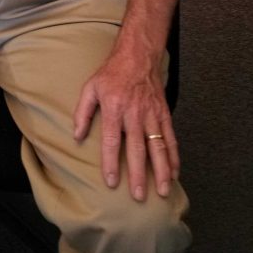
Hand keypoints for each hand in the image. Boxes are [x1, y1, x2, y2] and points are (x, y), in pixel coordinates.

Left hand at [73, 47, 178, 201]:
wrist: (137, 56)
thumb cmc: (112, 73)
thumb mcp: (90, 88)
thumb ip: (82, 112)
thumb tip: (77, 136)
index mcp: (114, 108)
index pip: (111, 141)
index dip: (111, 162)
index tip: (112, 182)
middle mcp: (134, 113)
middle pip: (137, 148)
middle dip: (138, 174)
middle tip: (139, 196)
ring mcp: (152, 114)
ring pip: (158, 146)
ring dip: (161, 170)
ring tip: (162, 191)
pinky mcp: (164, 113)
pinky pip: (170, 138)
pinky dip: (174, 156)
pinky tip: (175, 173)